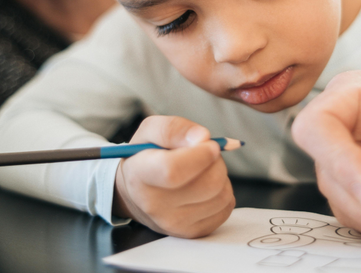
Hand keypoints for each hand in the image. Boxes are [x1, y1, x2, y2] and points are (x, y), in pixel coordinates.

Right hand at [113, 116, 234, 237]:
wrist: (135, 192)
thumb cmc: (145, 157)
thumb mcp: (150, 131)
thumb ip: (174, 128)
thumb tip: (203, 137)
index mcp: (140, 174)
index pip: (173, 171)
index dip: (200, 155)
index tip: (210, 144)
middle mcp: (154, 205)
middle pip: (208, 184)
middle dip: (216, 161)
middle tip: (206, 153)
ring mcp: (174, 223)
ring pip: (221, 195)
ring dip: (220, 176)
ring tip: (202, 170)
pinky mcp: (191, 232)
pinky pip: (225, 208)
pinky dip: (222, 192)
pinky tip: (205, 187)